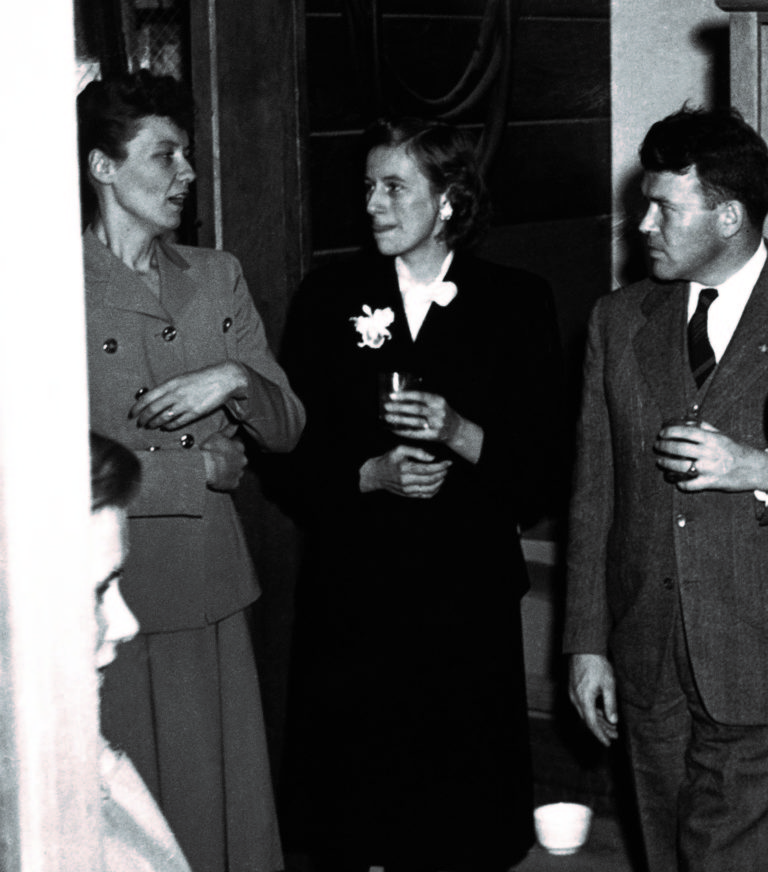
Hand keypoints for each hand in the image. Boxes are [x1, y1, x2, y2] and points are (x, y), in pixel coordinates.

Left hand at [129, 362, 247, 429]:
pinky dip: (169, 426)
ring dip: (154, 424)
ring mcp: (185, 404)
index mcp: (171, 383)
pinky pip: (178, 422)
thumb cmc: (202, 378)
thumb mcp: (182, 378)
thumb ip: (168, 388)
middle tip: (140, 423)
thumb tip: (154, 397)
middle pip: (153, 409)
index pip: (148, 397)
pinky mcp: (195, 412)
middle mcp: (176, 393)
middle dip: (144, 418)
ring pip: (164, 417)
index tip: (132, 413)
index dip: (138, 407)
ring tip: (150, 426)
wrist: (223, 379)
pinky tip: (165, 427)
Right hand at [200, 432, 246, 491]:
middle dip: (232, 459)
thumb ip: (229, 429)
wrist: (205, 467)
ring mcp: (239, 472)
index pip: (239, 445)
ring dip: (230, 470)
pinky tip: (220, 478)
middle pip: (239, 458)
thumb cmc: (210, 450)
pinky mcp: (234, 483)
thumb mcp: (218, 435)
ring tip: (219, 469)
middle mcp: (243, 460)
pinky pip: (232, 482)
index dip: (231, 446)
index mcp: (240, 447)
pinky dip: (228, 481)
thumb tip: (236, 422)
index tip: (223, 448)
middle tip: (220, 459)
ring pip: (237, 470)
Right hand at [359, 444, 451, 498]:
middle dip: (442, 473)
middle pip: (431, 480)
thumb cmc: (389, 459)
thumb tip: (432, 458)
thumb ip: (417, 451)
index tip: (449, 462)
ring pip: (430, 489)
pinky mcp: (408, 495)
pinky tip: (437, 483)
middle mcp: (406, 481)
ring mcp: (407, 490)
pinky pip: (425, 495)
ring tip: (443, 474)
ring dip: (440, 482)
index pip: (428, 469)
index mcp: (405, 468)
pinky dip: (435, 490)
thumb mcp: (400, 449)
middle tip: (447, 468)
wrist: (377, 474)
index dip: (441, 466)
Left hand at [383, 390, 459, 443]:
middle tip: (386, 407)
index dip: (405, 395)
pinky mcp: (434, 436)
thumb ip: (423, 400)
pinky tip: (394, 429)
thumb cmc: (442, 413)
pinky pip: (415, 433)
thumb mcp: (437, 403)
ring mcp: (437, 425)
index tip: (392, 396)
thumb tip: (399, 398)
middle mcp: (439, 412)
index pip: (420, 396)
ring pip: (415, 422)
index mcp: (439, 401)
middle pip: (416, 409)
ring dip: (399, 420)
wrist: (456, 429)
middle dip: (399, 408)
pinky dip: (403, 431)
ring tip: (388, 417)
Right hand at [568, 654, 618, 746]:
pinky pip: (582, 705)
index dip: (600, 735)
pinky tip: (602, 712)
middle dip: (602, 729)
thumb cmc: (597, 665)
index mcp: (584, 700)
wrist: (584, 649)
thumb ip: (610, 704)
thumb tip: (613, 721)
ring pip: (585, 713)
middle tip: (615, 735)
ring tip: (612, 725)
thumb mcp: (608, 685)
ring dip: (598, 720)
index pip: (592, 724)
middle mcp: (575, 699)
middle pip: (588, 720)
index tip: (608, 743)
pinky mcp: (574, 689)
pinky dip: (593, 712)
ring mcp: (573, 694)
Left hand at [654, 421, 767, 491]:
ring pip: (681, 467)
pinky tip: (675, 479)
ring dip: (666, 464)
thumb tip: (686, 421)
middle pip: (679, 449)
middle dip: (664, 447)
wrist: (756, 468)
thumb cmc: (737, 450)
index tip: (661, 433)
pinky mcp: (711, 483)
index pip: (686, 432)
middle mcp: (710, 453)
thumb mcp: (723, 435)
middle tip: (657, 446)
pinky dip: (680, 483)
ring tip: (660, 462)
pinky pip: (690, 485)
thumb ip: (705, 427)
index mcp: (712, 439)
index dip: (670, 432)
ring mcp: (710, 469)